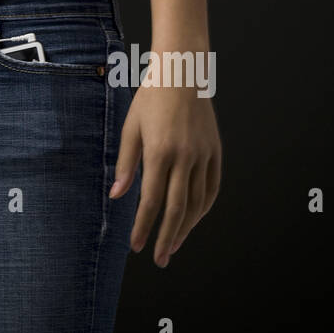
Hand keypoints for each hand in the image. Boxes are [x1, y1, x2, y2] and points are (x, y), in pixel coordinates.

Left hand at [109, 52, 221, 266]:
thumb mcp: (130, 127)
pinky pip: (211, 189)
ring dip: (185, 228)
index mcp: (159, 151)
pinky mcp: (215, 152)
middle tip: (158, 259)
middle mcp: (185, 157)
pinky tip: (192, 220)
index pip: (152, 201)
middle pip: (177, 209)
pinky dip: (202, 209)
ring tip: (173, 245)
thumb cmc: (150, 99)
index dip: (143, 226)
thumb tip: (117, 196)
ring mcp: (203, 156)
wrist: (182, 73)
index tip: (136, 246)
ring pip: (197, 204)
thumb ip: (125, 164)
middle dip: (166, 238)